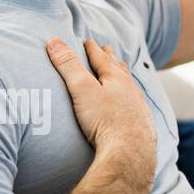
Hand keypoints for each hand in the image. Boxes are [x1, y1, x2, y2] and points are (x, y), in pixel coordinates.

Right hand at [45, 37, 156, 185]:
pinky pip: (135, 104)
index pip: (101, 58)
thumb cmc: (106, 120)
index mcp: (115, 77)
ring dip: (123, 76)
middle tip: (107, 50)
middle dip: (110, 59)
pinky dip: (130, 97)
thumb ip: (68, 65)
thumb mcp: (81, 89)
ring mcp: (137, 106)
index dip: (92, 49)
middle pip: (119, 68)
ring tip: (122, 71)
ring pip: (130, 85)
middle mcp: (130, 89)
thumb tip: (53, 41)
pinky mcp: (140, 123)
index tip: (87, 41)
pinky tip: (131, 103)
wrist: (130, 151)